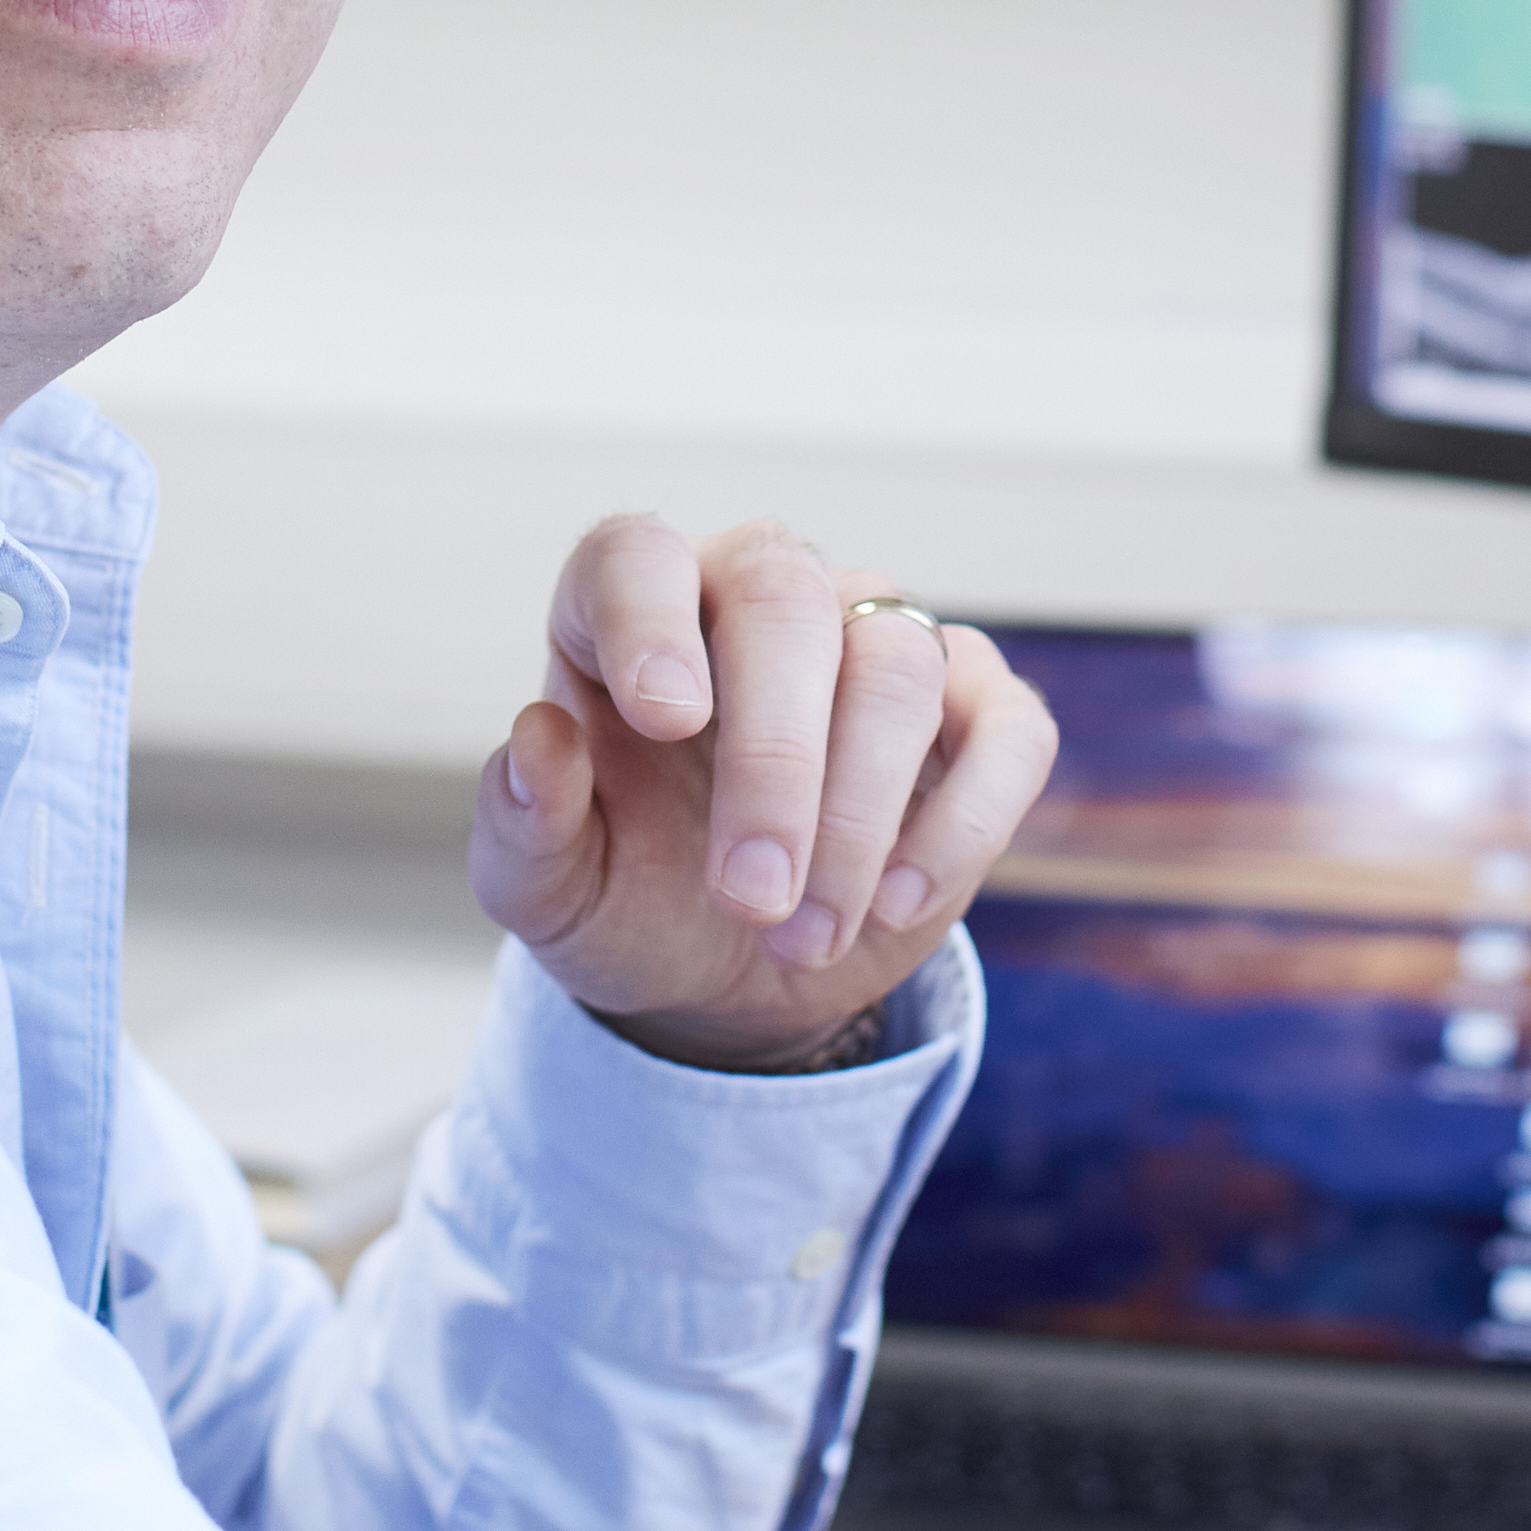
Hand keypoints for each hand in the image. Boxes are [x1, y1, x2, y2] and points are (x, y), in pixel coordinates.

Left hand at [468, 516, 1054, 1073]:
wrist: (728, 975)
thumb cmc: (629, 897)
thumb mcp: (550, 894)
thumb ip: (523, 825)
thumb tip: (538, 742)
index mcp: (636, 612)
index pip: (638, 555)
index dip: (648, 618)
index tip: (663, 718)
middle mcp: (759, 598)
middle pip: (786, 604)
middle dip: (776, 760)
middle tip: (752, 896)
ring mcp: (876, 643)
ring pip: (897, 665)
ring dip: (857, 815)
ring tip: (806, 937)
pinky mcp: (976, 715)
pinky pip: (1007, 731)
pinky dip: (965, 822)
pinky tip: (897, 905)